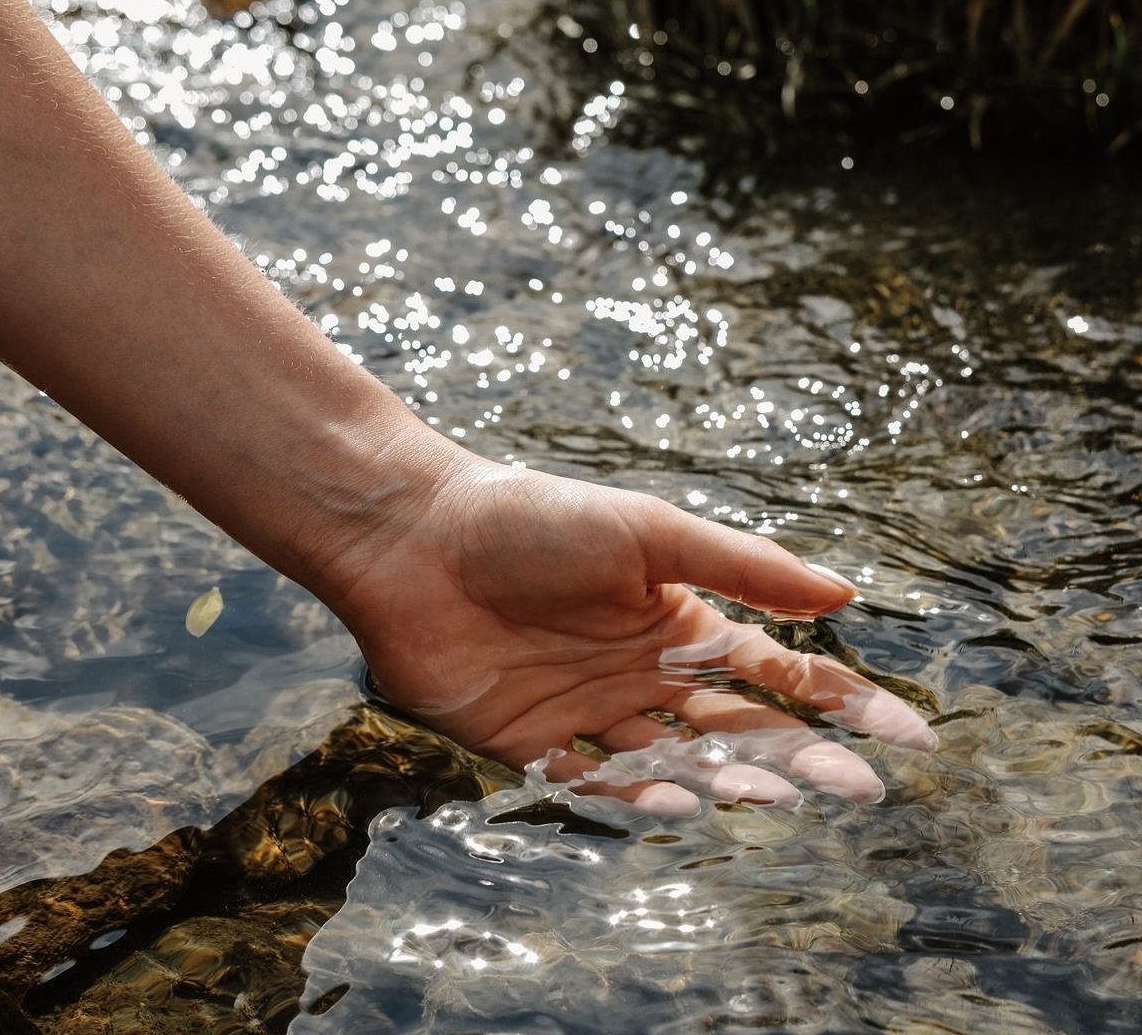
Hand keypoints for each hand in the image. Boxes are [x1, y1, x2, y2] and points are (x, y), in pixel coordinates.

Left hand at [318, 458, 936, 815]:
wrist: (418, 539)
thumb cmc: (535, 520)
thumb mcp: (647, 531)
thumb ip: (740, 565)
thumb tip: (844, 594)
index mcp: (674, 620)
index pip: (773, 671)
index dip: (838, 699)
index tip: (906, 731)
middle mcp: (639, 672)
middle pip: (733, 727)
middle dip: (799, 754)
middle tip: (859, 785)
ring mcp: (587, 710)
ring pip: (673, 761)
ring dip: (726, 780)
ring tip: (778, 795)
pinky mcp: (528, 742)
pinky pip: (591, 781)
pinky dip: (635, 796)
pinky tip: (681, 803)